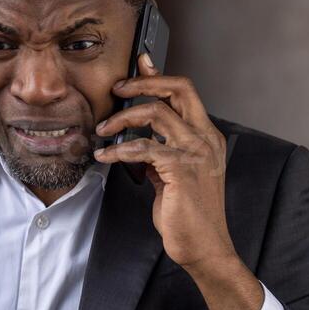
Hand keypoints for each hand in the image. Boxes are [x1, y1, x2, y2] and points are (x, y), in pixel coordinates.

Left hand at [93, 53, 237, 271]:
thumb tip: (138, 139)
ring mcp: (197, 152)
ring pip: (156, 113)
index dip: (160, 75)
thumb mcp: (171, 175)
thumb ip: (160, 152)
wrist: (204, 247)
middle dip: (143, 83)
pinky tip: (105, 157)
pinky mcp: (182, 169)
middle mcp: (206, 139)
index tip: (140, 62)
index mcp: (206, 137)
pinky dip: (119, 150)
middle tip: (115, 89)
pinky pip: (144, 147)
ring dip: (121, 119)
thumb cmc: (187, 214)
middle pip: (178, 89)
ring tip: (102, 132)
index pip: (185, 93)